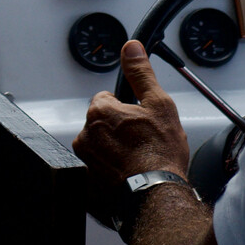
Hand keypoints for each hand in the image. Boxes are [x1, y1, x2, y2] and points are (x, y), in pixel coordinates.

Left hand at [75, 41, 192, 189]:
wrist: (157, 195)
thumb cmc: (160, 154)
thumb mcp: (158, 104)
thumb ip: (141, 73)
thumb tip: (131, 48)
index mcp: (99, 112)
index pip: (107, 100)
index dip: (126, 109)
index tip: (139, 122)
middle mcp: (85, 136)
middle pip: (102, 124)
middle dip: (119, 130)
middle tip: (141, 143)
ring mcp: (84, 161)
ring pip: (100, 146)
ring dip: (114, 150)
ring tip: (136, 160)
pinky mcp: (87, 182)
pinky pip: (98, 168)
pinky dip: (110, 170)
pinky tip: (128, 174)